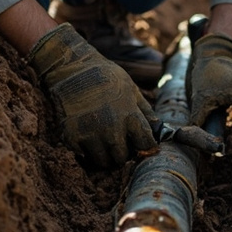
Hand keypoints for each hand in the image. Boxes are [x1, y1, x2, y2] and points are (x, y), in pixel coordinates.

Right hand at [27, 24, 157, 169]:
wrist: (72, 68)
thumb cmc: (105, 75)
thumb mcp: (131, 88)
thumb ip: (145, 110)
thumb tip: (159, 128)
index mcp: (129, 117)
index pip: (145, 145)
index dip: (145, 146)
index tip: (140, 143)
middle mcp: (111, 129)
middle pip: (122, 158)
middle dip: (123, 152)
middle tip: (118, 142)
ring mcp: (90, 135)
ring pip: (103, 162)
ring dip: (104, 154)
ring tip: (102, 140)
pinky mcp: (72, 137)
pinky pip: (83, 156)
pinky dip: (85, 150)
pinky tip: (86, 135)